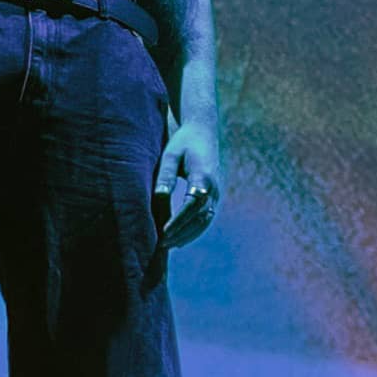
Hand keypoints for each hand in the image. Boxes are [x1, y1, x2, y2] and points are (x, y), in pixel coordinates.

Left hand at [153, 115, 221, 248]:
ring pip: (205, 221)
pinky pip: (206, 218)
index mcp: (203, 176)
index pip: (192, 204)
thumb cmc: (183, 142)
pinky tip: (180, 239)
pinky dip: (194, 231)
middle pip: (200, 217)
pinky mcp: (214, 196)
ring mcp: (216, 193)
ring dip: (187, 234)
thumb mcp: (171, 154)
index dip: (179, 220)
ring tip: (168, 245)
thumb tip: (159, 196)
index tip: (164, 232)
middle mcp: (214, 187)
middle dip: (181, 232)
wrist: (203, 131)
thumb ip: (165, 175)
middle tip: (161, 244)